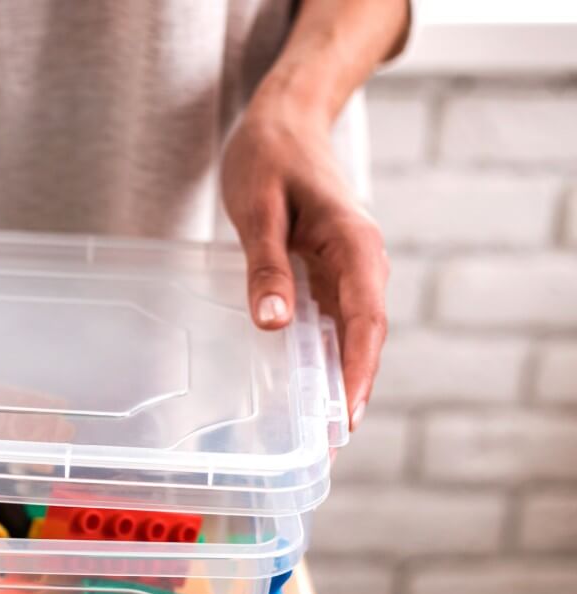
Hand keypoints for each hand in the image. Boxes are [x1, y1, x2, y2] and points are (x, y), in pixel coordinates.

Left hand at [221, 103, 386, 431]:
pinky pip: (330, 321)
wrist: (284, 119)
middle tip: (327, 446)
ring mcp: (346, 268)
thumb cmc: (268, 156)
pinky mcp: (327, 271)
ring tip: (315, 434)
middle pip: (363, 337)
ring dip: (336, 380)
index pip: (365, 319)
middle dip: (349, 391)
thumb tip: (275, 325)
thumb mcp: (257, 210)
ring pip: (348, 334)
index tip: (347, 415)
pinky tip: (302, 388)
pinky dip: (321, 355)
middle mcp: (359, 261)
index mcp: (353, 244)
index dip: (358, 372)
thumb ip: (266, 267)